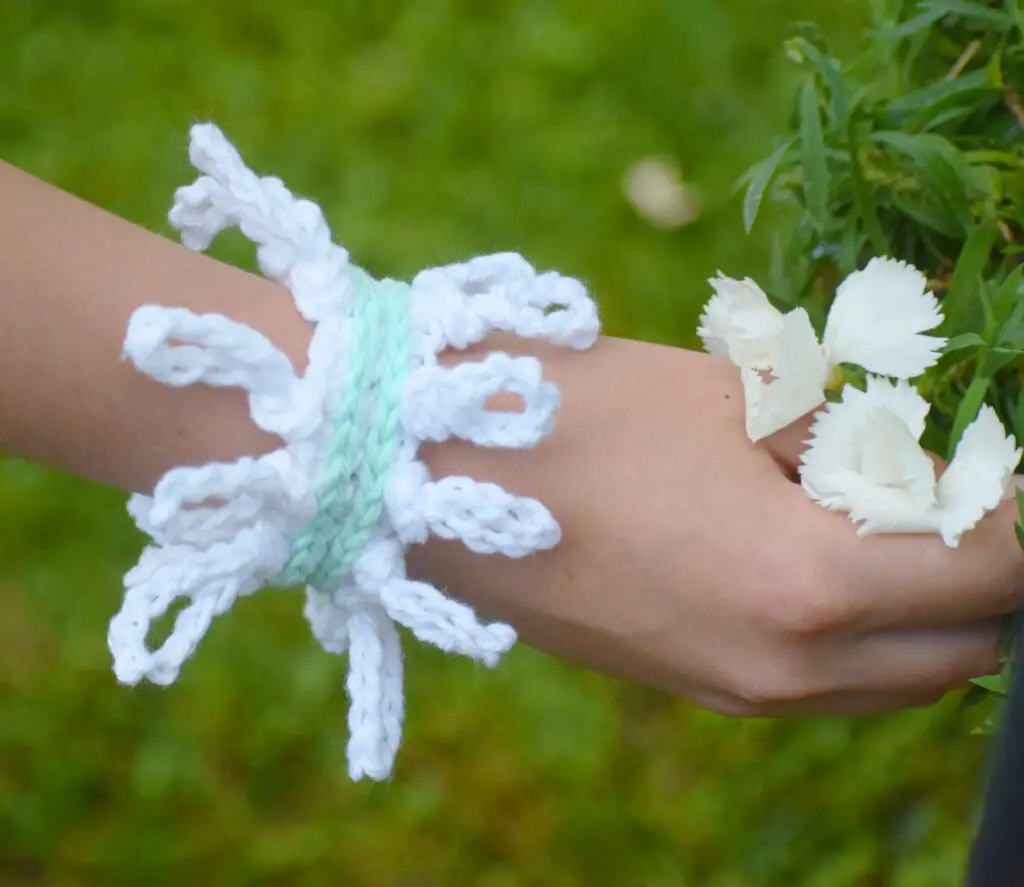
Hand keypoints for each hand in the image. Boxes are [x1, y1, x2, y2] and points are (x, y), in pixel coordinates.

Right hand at [409, 336, 1023, 714]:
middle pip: (965, 642)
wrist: (434, 478)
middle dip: (988, 566)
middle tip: (956, 484)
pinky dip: (860, 631)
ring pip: (901, 676)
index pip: (995, 565)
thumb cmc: (582, 411)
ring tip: (893, 516)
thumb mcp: (738, 398)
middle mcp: (787, 667)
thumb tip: (925, 465)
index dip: (1021, 508)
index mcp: (809, 584)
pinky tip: (820, 553)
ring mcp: (741, 692)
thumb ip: (858, 442)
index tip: (1008, 462)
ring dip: (927, 605)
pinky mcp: (700, 689)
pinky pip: (829, 684)